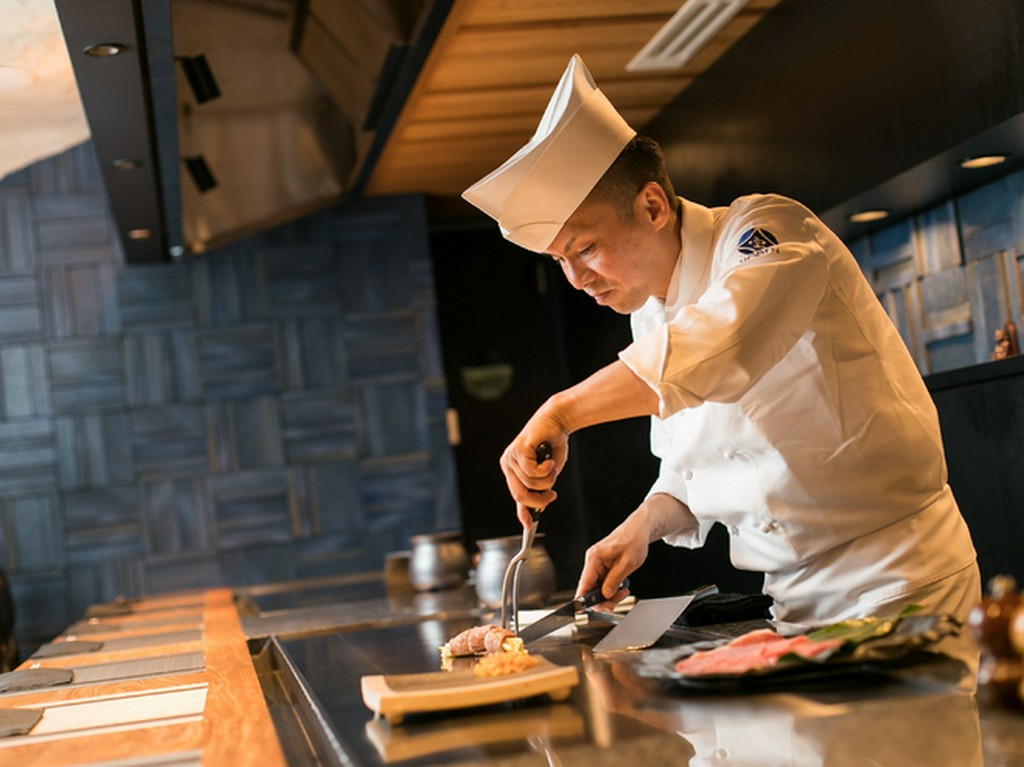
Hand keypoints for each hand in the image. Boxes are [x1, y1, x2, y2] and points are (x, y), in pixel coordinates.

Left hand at [499, 414, 566, 526]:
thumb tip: (539, 509)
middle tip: (552, 496)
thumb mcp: (548, 472)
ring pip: (530, 484)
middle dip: (539, 500)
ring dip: (548, 480)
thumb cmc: (553, 445)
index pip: (516, 495)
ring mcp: (511, 456)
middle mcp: (508, 464)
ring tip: (552, 467)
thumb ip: (540, 488)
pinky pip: (532, 472)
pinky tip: (549, 460)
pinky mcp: (518, 449)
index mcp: (512, 470)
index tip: (528, 526)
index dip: (522, 512)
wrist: (558, 421)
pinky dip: (546, 470)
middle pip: (519, 495)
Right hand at [576, 494, 695, 607]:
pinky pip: (603, 583)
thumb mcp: (628, 563)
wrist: (639, 530)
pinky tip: (621, 588)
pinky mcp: (602, 567)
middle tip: (617, 601)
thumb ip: (614, 580)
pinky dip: (612, 588)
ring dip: (609, 594)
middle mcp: (592, 561)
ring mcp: (597, 564)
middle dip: (604, 598)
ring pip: (597, 588)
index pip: (584, 583)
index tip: (594, 609)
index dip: (587, 599)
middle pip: (590, 588)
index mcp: (594, 557)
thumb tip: (605, 594)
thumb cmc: (634, 540)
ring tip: (623, 592)